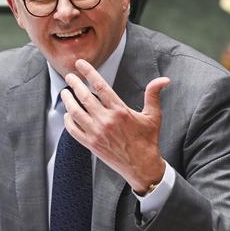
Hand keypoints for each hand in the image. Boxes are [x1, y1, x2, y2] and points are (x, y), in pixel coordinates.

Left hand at [61, 59, 169, 193]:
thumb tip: (164, 79)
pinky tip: (68, 114)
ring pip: (75, 113)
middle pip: (84, 97)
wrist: (142, 166)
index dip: (88, 72)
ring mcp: (96, 133)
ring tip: (65, 92)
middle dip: (74, 84)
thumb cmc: (148, 140)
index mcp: (120, 111)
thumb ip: (153, 95)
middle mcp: (106, 121)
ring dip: (68, 101)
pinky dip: (68, 121)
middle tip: (69, 76)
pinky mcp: (91, 145)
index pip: (100, 86)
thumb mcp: (153, 116)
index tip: (79, 64)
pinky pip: (73, 130)